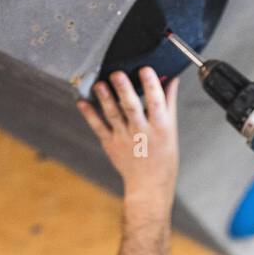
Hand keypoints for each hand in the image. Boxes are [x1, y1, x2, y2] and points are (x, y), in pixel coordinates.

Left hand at [78, 67, 178, 203]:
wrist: (150, 185)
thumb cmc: (163, 157)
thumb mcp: (171, 130)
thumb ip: (168, 103)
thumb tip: (170, 78)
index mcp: (160, 127)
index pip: (156, 102)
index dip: (151, 85)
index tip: (146, 69)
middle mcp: (142, 132)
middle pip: (132, 108)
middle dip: (125, 90)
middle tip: (117, 74)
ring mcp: (125, 139)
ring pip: (113, 115)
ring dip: (105, 99)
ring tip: (99, 84)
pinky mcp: (111, 144)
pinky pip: (98, 127)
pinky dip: (89, 114)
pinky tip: (82, 102)